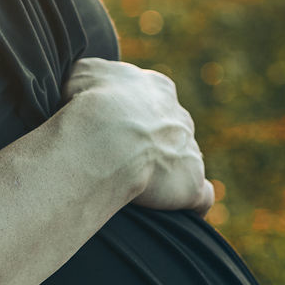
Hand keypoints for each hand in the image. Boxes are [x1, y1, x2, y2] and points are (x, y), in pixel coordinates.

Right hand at [60, 58, 214, 216]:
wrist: (105, 136)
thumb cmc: (89, 103)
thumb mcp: (82, 72)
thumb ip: (90, 74)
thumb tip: (84, 81)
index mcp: (157, 89)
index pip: (153, 101)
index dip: (133, 118)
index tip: (113, 133)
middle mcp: (178, 118)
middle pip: (172, 131)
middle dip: (152, 146)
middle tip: (122, 164)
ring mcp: (188, 151)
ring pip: (185, 161)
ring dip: (167, 175)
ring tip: (139, 192)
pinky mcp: (190, 184)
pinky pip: (201, 196)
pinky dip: (192, 204)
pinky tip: (176, 213)